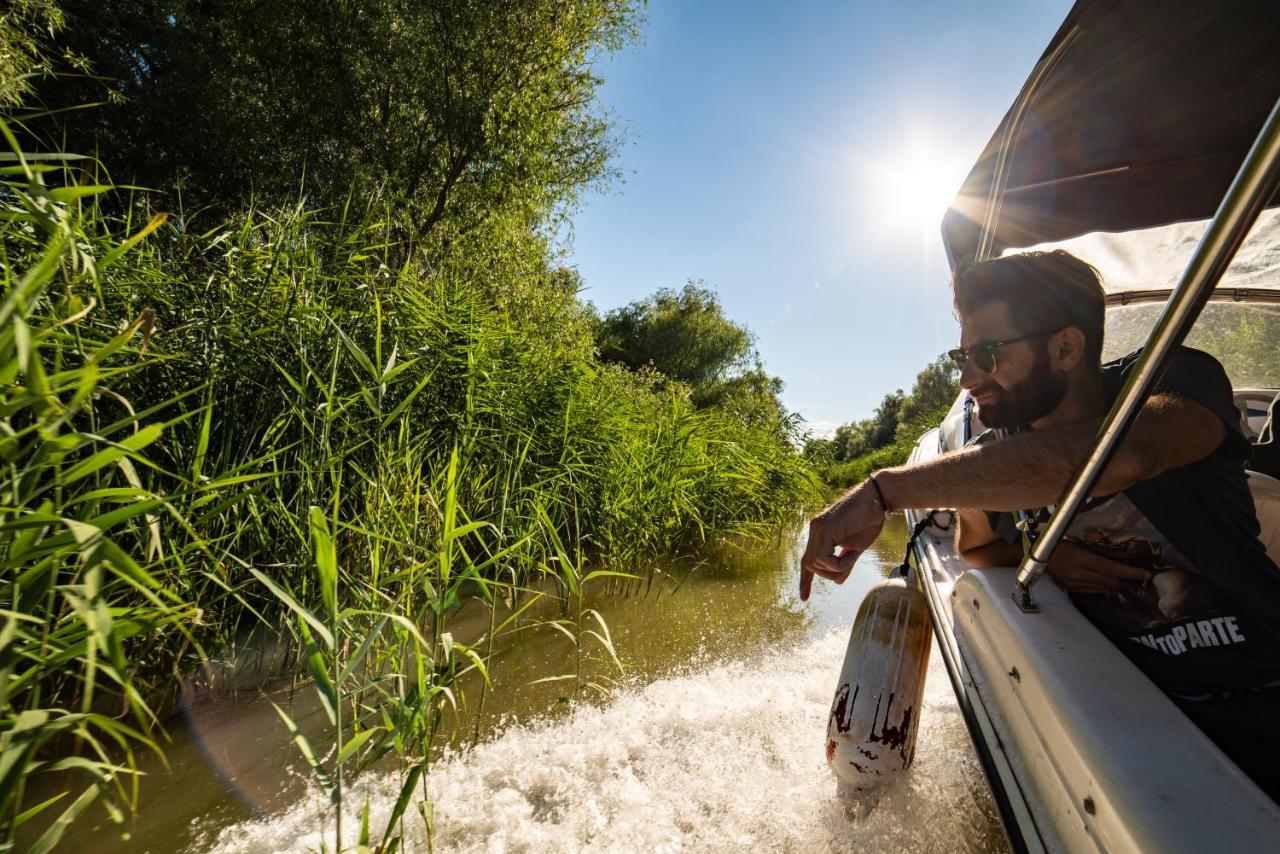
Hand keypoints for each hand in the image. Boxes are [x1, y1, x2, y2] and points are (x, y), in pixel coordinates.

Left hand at [799, 482, 885, 600]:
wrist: (877, 500)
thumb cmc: (869, 521)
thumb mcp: (856, 547)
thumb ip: (845, 563)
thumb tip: (838, 581)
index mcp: (820, 535)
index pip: (807, 560)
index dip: (805, 580)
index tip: (803, 597)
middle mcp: (815, 531)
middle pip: (810, 565)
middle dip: (828, 573)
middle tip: (848, 565)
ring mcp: (818, 529)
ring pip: (816, 563)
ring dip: (836, 568)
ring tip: (852, 556)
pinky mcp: (825, 529)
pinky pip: (824, 558)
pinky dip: (838, 564)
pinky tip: (851, 554)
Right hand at [1046, 540, 1150, 594]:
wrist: (1038, 557)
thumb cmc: (1061, 545)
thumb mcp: (1082, 545)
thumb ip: (1103, 552)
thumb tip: (1125, 557)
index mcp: (1084, 559)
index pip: (1113, 569)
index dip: (1131, 573)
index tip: (1146, 574)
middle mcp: (1081, 574)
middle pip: (1111, 581)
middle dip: (1125, 579)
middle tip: (1136, 575)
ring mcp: (1076, 583)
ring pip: (1104, 587)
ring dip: (1114, 583)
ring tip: (1120, 578)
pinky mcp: (1072, 589)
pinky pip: (1093, 590)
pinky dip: (1102, 586)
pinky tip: (1104, 581)